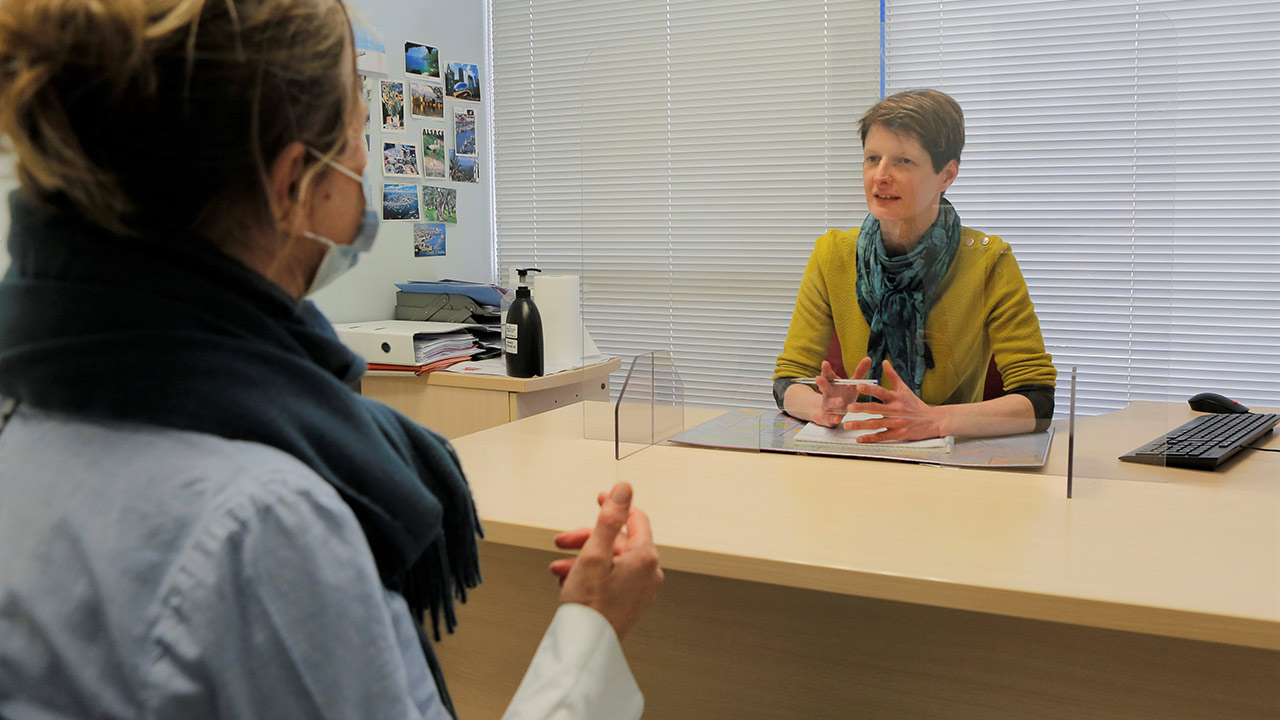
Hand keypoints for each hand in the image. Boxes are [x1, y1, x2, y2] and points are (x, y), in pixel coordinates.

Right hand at [549, 482, 662, 639]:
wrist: (586, 649)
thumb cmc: (589, 606)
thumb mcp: (594, 554)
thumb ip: (610, 518)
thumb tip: (624, 488)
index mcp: (645, 558)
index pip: (635, 519)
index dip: (614, 507)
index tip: (599, 499)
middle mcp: (649, 573)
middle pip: (618, 542)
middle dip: (587, 539)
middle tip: (562, 541)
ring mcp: (642, 590)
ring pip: (612, 561)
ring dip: (584, 559)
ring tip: (559, 567)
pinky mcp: (632, 602)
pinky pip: (612, 578)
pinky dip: (591, 574)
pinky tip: (569, 582)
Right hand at [808, 360, 861, 426]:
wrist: (831, 413)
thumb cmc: (843, 395)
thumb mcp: (851, 384)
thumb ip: (859, 372)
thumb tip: (868, 358)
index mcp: (832, 383)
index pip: (828, 375)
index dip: (826, 369)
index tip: (825, 363)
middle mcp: (827, 393)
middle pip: (824, 387)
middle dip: (822, 383)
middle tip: (819, 378)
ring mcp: (827, 406)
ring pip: (828, 403)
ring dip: (834, 402)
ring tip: (840, 401)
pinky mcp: (828, 418)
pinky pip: (829, 419)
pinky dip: (832, 419)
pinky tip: (837, 419)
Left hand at [842, 359, 944, 441]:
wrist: (933, 421)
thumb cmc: (916, 404)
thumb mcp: (905, 389)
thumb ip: (892, 376)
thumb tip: (884, 362)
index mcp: (896, 397)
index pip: (880, 392)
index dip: (869, 389)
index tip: (857, 386)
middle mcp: (895, 410)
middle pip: (876, 409)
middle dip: (861, 408)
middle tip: (848, 407)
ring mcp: (896, 423)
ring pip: (876, 424)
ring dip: (860, 425)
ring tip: (847, 424)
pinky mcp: (898, 434)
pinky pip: (882, 436)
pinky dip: (870, 438)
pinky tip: (859, 439)